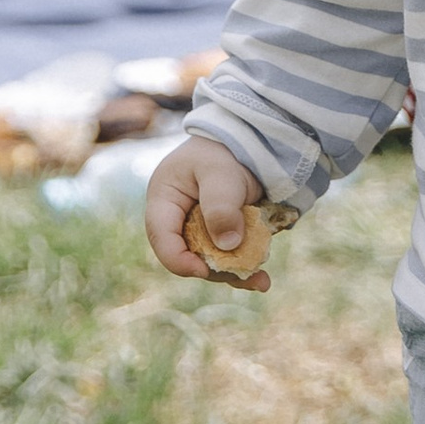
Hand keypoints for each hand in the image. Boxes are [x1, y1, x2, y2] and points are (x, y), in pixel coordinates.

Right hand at [146, 136, 271, 291]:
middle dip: (214, 269)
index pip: (162, 236)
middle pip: (188, 254)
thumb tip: (227, 246)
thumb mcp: (221, 174)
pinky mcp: (220, 233)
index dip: (178, 258)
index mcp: (163, 200)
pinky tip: (263, 279)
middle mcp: (178, 219)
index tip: (203, 270)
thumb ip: (221, 207)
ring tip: (261, 282)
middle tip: (243, 274)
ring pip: (210, 259)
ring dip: (234, 271)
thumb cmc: (224, 151)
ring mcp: (199, 228)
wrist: (248, 140)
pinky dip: (244, 265)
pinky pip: (227, 255)